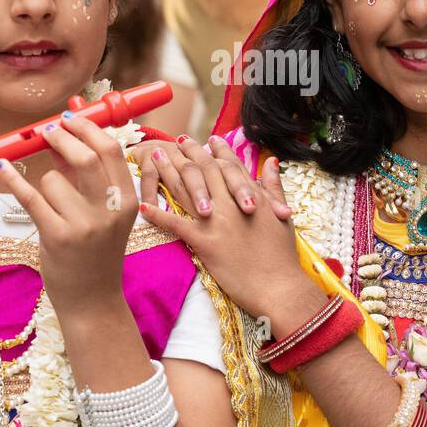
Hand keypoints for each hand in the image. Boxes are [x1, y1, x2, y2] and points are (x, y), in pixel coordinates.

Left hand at [0, 112, 136, 316]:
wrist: (93, 301)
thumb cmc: (95, 253)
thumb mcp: (102, 214)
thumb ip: (84, 177)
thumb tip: (61, 135)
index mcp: (127, 201)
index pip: (111, 150)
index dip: (88, 129)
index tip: (69, 118)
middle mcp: (110, 211)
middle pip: (86, 156)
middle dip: (62, 137)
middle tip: (47, 131)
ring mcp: (85, 225)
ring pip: (53, 179)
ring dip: (44, 181)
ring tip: (50, 203)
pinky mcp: (57, 237)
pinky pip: (30, 197)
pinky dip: (13, 178)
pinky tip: (2, 166)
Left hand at [137, 140, 316, 323]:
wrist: (279, 287)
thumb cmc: (283, 256)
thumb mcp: (283, 217)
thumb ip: (274, 188)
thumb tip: (271, 161)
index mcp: (252, 196)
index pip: (231, 166)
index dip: (219, 151)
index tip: (209, 139)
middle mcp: (232, 203)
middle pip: (206, 170)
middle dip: (191, 152)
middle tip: (179, 141)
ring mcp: (217, 221)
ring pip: (188, 189)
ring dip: (169, 171)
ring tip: (155, 157)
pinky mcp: (205, 242)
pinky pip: (176, 224)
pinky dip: (159, 215)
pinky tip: (144, 206)